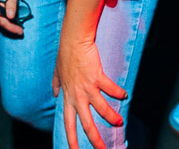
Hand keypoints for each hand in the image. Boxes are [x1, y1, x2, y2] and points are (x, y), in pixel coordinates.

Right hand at [0, 0, 25, 36]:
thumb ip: (11, 3)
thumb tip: (9, 17)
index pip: (0, 19)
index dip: (10, 27)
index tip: (20, 31)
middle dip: (9, 26)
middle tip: (20, 31)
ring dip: (8, 20)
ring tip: (18, 25)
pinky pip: (0, 7)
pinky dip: (7, 13)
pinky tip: (14, 15)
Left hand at [54, 33, 125, 148]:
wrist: (73, 40)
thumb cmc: (65, 54)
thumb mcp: (57, 72)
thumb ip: (56, 84)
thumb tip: (54, 93)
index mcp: (68, 97)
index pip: (68, 124)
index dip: (71, 140)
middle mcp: (77, 96)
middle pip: (86, 125)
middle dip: (95, 140)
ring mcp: (87, 88)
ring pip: (101, 109)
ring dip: (112, 117)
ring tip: (119, 122)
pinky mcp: (97, 77)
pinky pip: (111, 89)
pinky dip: (119, 92)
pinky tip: (125, 94)